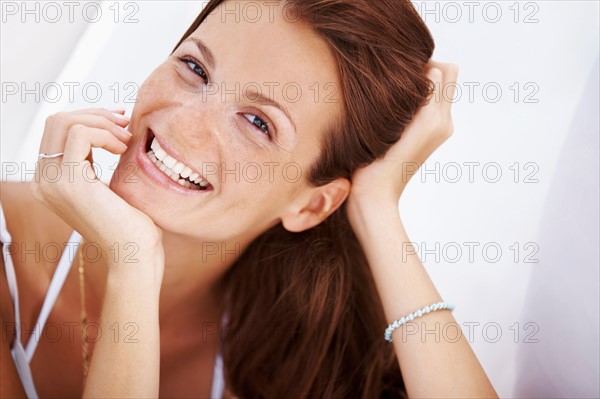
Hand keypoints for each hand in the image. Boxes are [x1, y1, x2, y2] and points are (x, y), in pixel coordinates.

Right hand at [31, 108, 163, 277]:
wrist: (133, 253)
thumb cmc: (129, 223)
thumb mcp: (106, 184)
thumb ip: (92, 160)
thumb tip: (107, 124)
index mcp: (50, 181)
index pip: (56, 131)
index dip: (89, 117)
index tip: (119, 121)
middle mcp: (43, 181)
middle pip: (56, 121)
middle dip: (95, 115)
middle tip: (125, 124)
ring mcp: (52, 182)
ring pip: (64, 122)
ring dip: (102, 123)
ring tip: (126, 139)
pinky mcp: (69, 182)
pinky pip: (80, 134)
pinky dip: (105, 134)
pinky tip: (122, 149)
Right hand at [347, 61, 458, 212]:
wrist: (373, 196)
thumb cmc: (377, 164)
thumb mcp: (400, 125)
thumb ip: (421, 96)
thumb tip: (432, 71)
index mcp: (437, 119)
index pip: (445, 70)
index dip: (422, 65)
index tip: (398, 77)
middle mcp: (443, 122)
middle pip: (445, 77)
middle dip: (423, 73)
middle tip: (396, 84)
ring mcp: (437, 130)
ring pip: (436, 90)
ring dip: (418, 86)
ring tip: (393, 98)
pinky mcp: (428, 136)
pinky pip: (430, 105)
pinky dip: (415, 100)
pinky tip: (393, 111)